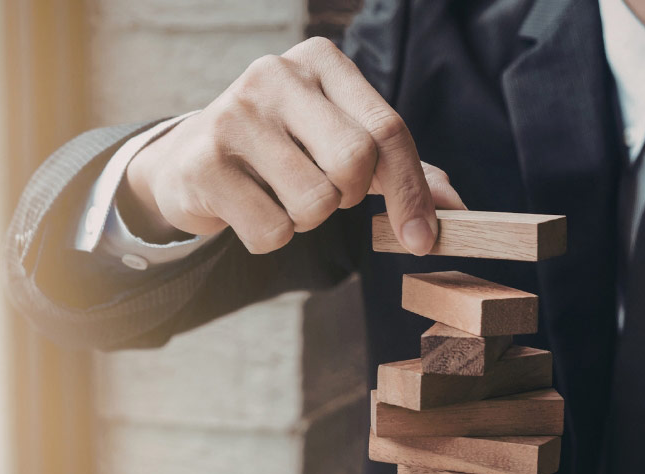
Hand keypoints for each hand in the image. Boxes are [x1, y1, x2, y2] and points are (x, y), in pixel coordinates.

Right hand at [121, 37, 464, 255]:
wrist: (187, 160)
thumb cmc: (280, 151)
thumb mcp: (340, 144)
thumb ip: (399, 171)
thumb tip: (458, 209)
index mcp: (320, 62)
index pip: (388, 129)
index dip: (412, 192)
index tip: (422, 239)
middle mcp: (276, 75)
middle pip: (354, 162)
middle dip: (347, 198)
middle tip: (325, 194)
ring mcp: (234, 115)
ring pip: (313, 202)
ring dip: (305, 220)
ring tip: (278, 195)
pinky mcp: (204, 163)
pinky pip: (271, 230)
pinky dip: (269, 237)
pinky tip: (247, 208)